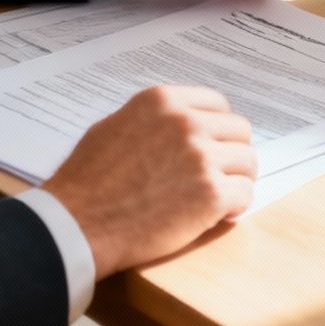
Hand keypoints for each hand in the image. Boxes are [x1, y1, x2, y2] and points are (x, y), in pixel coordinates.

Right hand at [44, 86, 256, 276]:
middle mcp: (186, 122)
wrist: (77, 224)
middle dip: (231, 153)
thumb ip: (153, 120)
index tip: (213, 145)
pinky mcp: (211, 194)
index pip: (217, 103)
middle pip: (239, 130)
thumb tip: (177, 123)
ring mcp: (201, 157)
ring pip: (248, 162)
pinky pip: (245, 194)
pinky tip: (216, 215)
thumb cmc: (87, 182)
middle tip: (218, 174)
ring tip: (218, 197)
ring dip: (236, 180)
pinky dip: (235, 207)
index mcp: (162, 101)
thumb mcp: (114, 127)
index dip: (218, 128)